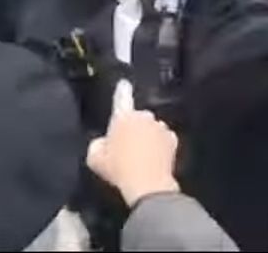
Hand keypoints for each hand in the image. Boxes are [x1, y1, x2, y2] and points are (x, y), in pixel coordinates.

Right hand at [86, 80, 179, 204]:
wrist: (147, 184)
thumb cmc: (118, 169)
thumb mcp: (95, 158)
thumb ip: (98, 144)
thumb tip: (103, 142)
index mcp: (123, 117)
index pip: (121, 98)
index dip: (121, 90)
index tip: (124, 83)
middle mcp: (144, 117)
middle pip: (137, 118)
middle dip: (132, 128)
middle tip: (125, 148)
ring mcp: (160, 127)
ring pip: (151, 128)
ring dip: (146, 137)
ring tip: (139, 157)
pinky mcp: (172, 139)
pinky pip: (163, 139)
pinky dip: (159, 146)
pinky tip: (153, 159)